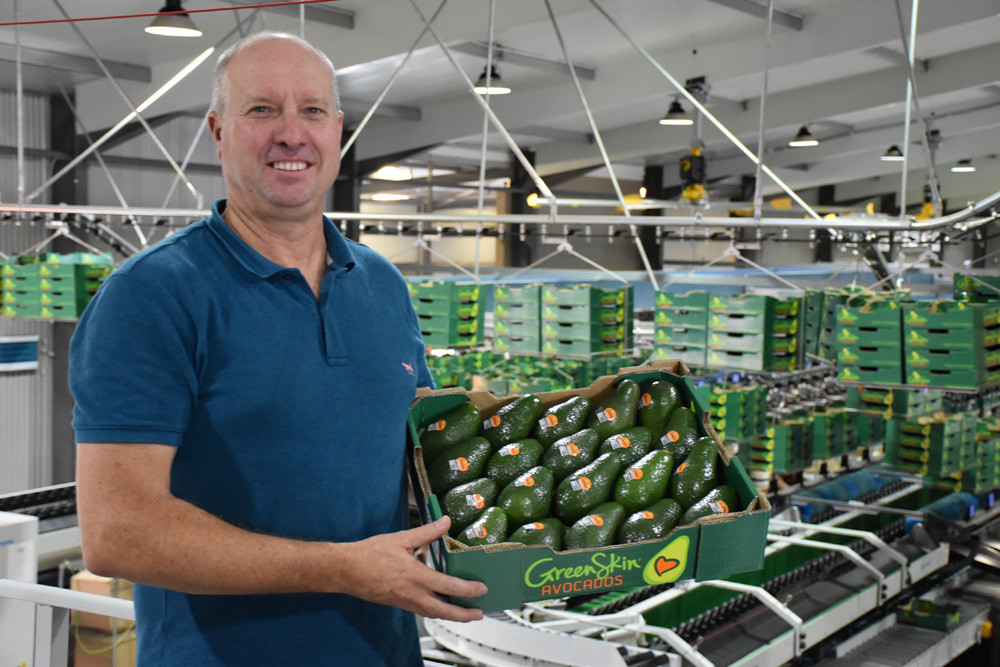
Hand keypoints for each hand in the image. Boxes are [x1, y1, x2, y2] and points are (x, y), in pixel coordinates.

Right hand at [338, 516, 487, 621]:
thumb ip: (426, 532)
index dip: (468, 590)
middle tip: (479, 613)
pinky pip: (422, 611)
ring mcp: (405, 602)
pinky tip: (440, 604)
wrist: (346, 570)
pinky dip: (436, 610)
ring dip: (451, 615)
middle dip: (464, 614)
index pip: (449, 587)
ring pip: (433, 613)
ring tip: (465, 612)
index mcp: (416, 576)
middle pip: (444, 611)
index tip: (481, 589)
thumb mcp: (401, 538)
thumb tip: (445, 521)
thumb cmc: (370, 554)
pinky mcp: (399, 604)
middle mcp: (413, 594)